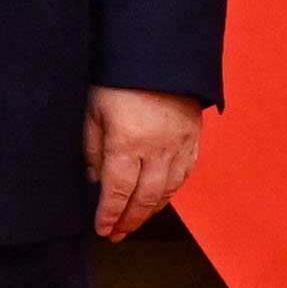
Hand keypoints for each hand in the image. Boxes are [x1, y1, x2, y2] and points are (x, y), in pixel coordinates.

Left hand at [86, 88, 204, 238]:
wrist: (158, 53)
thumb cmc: (118, 78)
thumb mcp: (93, 109)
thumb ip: (93, 148)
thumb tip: (94, 180)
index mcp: (128, 143)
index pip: (118, 190)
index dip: (110, 214)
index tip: (103, 229)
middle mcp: (157, 150)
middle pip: (145, 198)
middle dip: (130, 220)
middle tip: (117, 234)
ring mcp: (180, 145)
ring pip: (167, 190)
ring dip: (151, 210)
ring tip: (135, 221)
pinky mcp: (194, 138)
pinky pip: (184, 174)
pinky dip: (171, 191)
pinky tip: (160, 198)